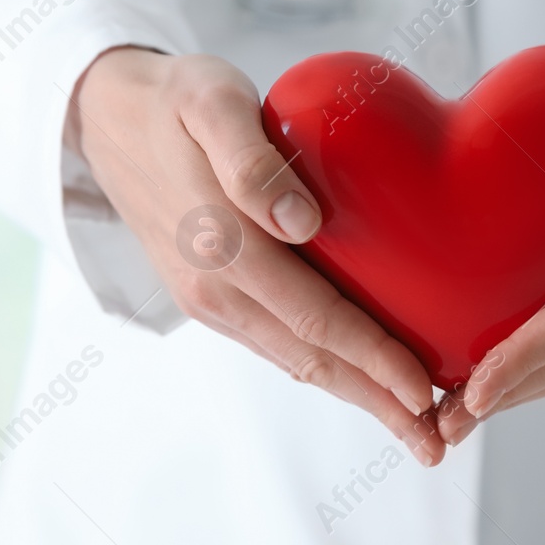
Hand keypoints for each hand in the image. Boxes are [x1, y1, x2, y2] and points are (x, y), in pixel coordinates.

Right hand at [73, 48, 445, 465]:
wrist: (108, 117)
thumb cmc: (176, 101)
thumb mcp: (211, 103)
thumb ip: (251, 162)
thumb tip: (302, 222)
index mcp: (221, 246)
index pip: (314, 318)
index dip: (373, 358)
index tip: (425, 389)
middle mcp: (213, 289)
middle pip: (310, 359)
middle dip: (377, 403)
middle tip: (437, 443)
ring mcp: (209, 300)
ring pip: (294, 360)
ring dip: (354, 395)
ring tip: (412, 424)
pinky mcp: (211, 297)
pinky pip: (277, 342)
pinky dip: (325, 368)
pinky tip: (360, 375)